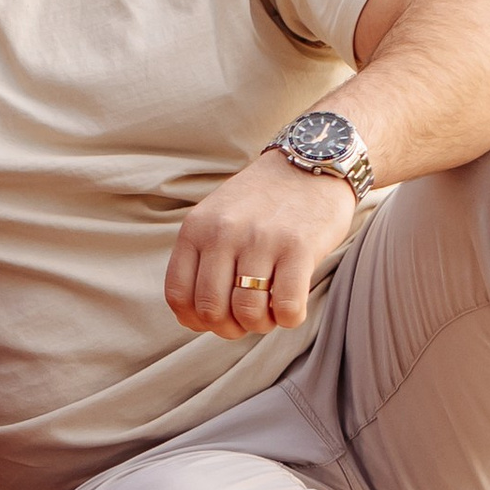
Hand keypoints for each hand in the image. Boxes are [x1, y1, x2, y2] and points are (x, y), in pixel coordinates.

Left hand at [162, 150, 360, 340]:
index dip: (194, 320)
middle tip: (247, 319)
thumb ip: (202, 257)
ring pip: (248, 313)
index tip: (214, 319)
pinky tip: (292, 308)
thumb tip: (195, 317)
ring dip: (261, 325)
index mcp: (196, 228)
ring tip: (270, 312)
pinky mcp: (299, 247)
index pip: (178, 295)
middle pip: (211, 310)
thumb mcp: (217, 217)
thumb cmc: (263, 201)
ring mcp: (261, 240)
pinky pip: (286, 307)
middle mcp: (223, 233)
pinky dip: (288, 319)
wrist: (311, 162)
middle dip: (229, 328)